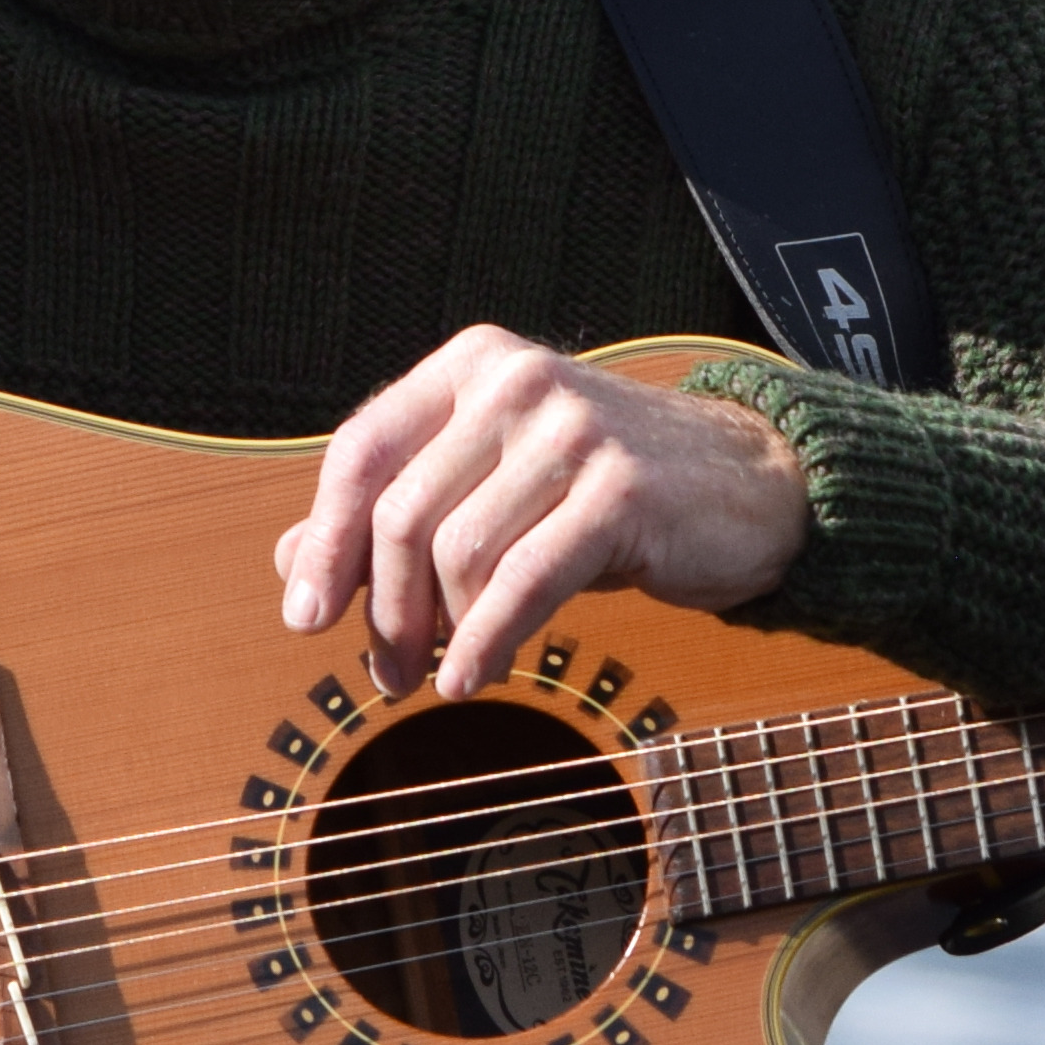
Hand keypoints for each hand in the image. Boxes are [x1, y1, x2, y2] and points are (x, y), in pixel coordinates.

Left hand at [273, 328, 811, 700]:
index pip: (363, 450)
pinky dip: (486, 640)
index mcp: (471, 366)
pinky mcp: (621, 490)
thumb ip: (398, 512)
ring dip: (438, 632)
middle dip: (383, 609)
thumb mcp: (493, 486)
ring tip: (441, 675)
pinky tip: (472, 678)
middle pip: (403, 513)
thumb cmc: (606, 492)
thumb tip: (293, 564)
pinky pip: (524, 580)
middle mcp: (516, 380)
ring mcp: (572, 429)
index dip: (324, 539)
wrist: (751, 486)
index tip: (306, 617)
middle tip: (386, 673)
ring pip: (458, 552)